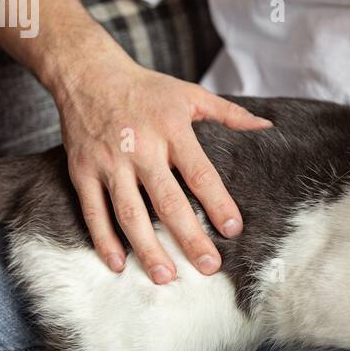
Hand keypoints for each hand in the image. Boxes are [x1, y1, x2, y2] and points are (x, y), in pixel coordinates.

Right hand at [54, 52, 271, 283]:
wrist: (87, 73)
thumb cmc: (146, 88)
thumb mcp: (190, 94)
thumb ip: (229, 113)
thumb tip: (267, 126)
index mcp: (171, 129)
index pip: (200, 173)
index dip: (218, 203)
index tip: (234, 230)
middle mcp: (140, 148)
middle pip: (168, 201)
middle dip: (189, 237)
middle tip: (208, 267)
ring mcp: (109, 162)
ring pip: (129, 213)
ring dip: (147, 248)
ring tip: (166, 277)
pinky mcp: (82, 171)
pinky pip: (93, 211)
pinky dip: (104, 240)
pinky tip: (118, 265)